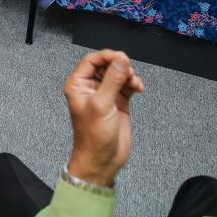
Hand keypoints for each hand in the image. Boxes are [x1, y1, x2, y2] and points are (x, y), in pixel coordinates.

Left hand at [65, 50, 144, 186]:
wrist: (102, 160)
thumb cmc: (93, 137)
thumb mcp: (102, 105)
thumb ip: (112, 80)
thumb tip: (121, 59)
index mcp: (78, 85)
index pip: (92, 60)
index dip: (107, 56)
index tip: (121, 57)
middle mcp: (90, 87)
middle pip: (107, 65)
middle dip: (120, 66)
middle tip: (129, 72)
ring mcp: (105, 94)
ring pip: (118, 73)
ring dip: (129, 75)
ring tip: (134, 83)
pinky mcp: (118, 102)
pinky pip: (126, 84)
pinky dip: (134, 83)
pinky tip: (138, 88)